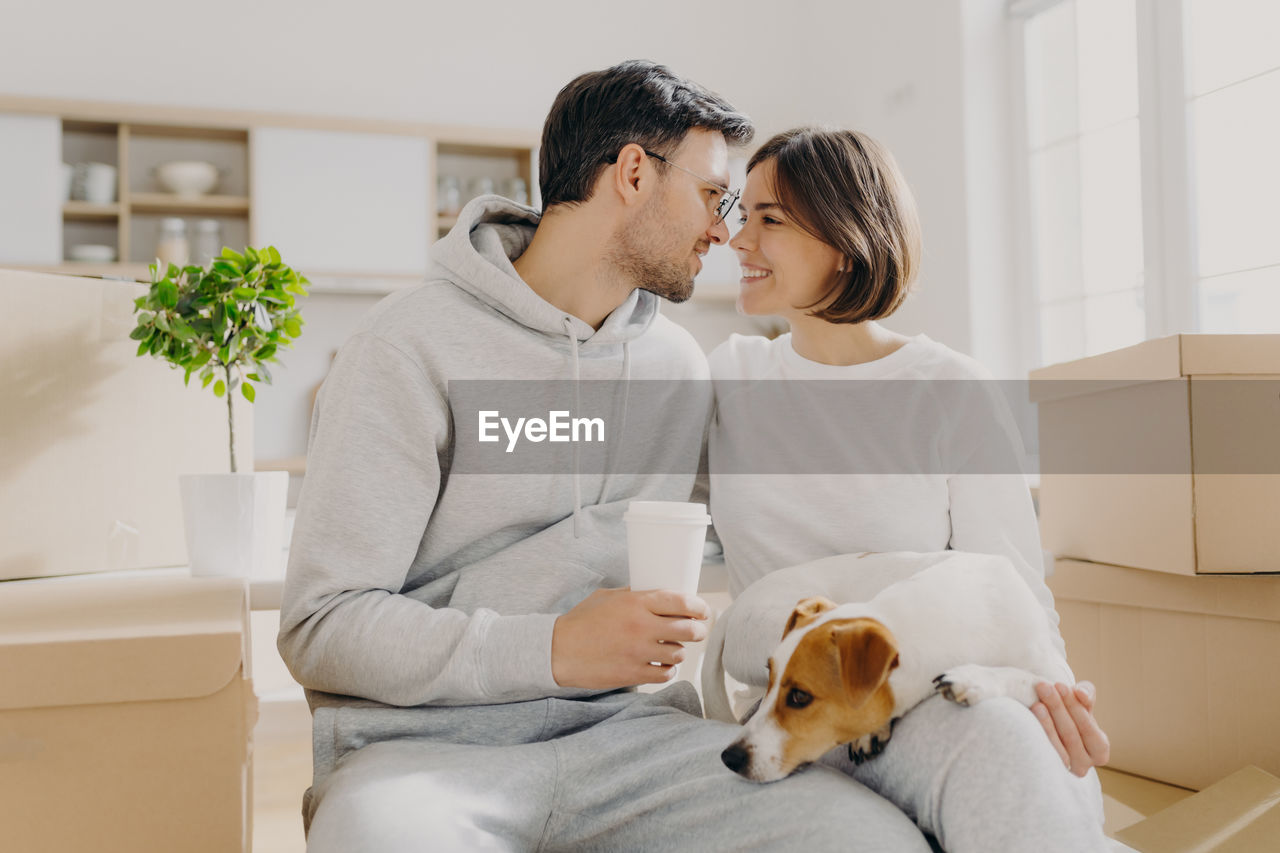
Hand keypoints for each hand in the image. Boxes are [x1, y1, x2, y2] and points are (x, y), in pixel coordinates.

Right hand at [551, 587, 711, 689]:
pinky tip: (660, 665)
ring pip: (679, 653)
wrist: (558, 651)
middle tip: (696, 631)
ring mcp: (639, 652)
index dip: (699, 607)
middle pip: (688, 629)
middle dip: (698, 631)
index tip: (702, 611)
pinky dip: (667, 670)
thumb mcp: (607, 597)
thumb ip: (634, 595)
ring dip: (679, 651)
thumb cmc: (581, 621)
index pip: (682, 602)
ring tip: (671, 648)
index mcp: (637, 603)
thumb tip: (657, 593)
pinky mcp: (633, 674)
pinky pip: (665, 674)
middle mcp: (642, 626)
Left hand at [1031, 681, 1110, 776]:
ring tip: (1037, 702)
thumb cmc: (1072, 715)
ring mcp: (1064, 771)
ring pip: (1057, 746)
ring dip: (1046, 722)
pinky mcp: (1046, 770)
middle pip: (1071, 735)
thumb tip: (1081, 693)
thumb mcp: (1083, 704)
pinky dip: (1038, 735)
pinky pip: (1043, 753)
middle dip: (1057, 708)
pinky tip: (1029, 719)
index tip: (1059, 685)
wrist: (1053, 729)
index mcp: (1100, 751)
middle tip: (1043, 687)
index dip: (1074, 706)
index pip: (1088, 729)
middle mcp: (1084, 766)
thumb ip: (1086, 695)